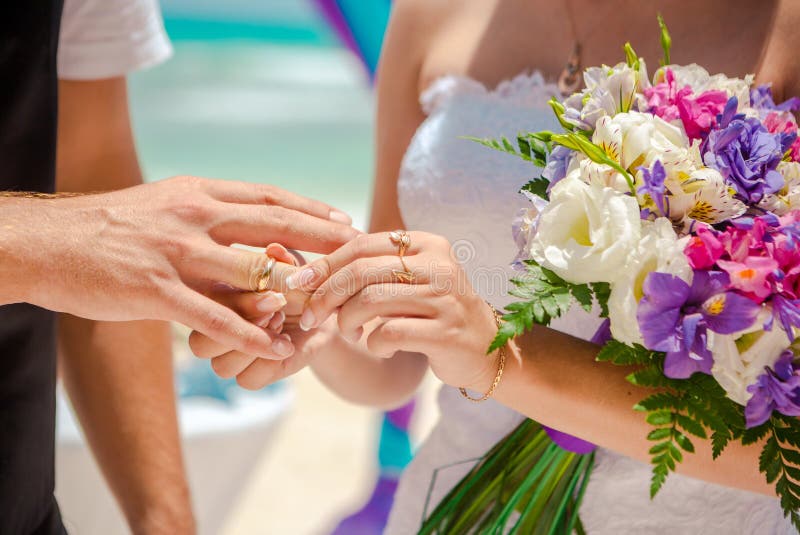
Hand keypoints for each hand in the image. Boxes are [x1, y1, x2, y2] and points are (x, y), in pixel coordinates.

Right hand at [11, 176, 357, 357]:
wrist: (49, 243)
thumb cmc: (110, 227)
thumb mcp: (164, 203)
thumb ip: (207, 210)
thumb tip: (247, 218)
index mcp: (198, 192)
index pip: (268, 197)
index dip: (311, 209)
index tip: (344, 220)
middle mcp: (194, 216)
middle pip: (273, 227)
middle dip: (322, 241)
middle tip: (358, 255)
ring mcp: (177, 253)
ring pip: (251, 272)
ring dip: (293, 293)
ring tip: (328, 308)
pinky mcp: (156, 290)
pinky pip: (214, 316)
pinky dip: (249, 335)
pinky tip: (276, 348)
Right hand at [190, 243, 340, 387]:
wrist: (323, 311)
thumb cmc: (297, 279)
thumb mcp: (292, 263)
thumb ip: (281, 257)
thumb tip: (275, 249)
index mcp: (209, 299)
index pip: (203, 307)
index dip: (238, 303)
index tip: (274, 294)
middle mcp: (211, 330)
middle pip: (200, 344)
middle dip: (242, 326)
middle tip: (278, 309)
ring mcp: (227, 357)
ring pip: (221, 366)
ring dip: (255, 347)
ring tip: (282, 324)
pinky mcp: (249, 376)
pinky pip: (247, 380)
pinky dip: (269, 363)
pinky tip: (287, 344)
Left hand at [286, 231, 501, 390]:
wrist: (487, 349)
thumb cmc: (435, 313)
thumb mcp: (409, 281)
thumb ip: (372, 270)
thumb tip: (309, 273)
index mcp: (427, 244)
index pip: (363, 245)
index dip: (326, 264)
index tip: (300, 282)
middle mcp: (439, 265)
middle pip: (362, 271)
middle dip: (325, 295)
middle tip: (310, 316)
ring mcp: (445, 298)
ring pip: (370, 301)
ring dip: (346, 322)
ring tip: (349, 333)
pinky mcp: (446, 332)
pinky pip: (388, 333)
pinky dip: (374, 344)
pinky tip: (380, 347)